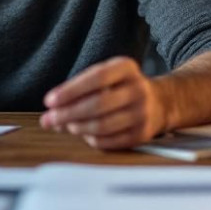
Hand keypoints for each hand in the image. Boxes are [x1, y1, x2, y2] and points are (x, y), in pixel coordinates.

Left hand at [39, 57, 166, 149]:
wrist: (161, 102)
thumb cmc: (122, 87)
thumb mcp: (107, 76)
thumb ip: (80, 89)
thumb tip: (52, 110)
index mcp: (126, 68)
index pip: (96, 78)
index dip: (70, 91)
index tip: (49, 101)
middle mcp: (138, 89)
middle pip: (97, 105)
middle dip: (68, 114)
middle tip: (49, 120)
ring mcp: (142, 113)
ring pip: (102, 125)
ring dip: (77, 128)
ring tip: (65, 126)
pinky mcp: (142, 134)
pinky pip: (109, 141)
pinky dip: (91, 139)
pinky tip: (83, 133)